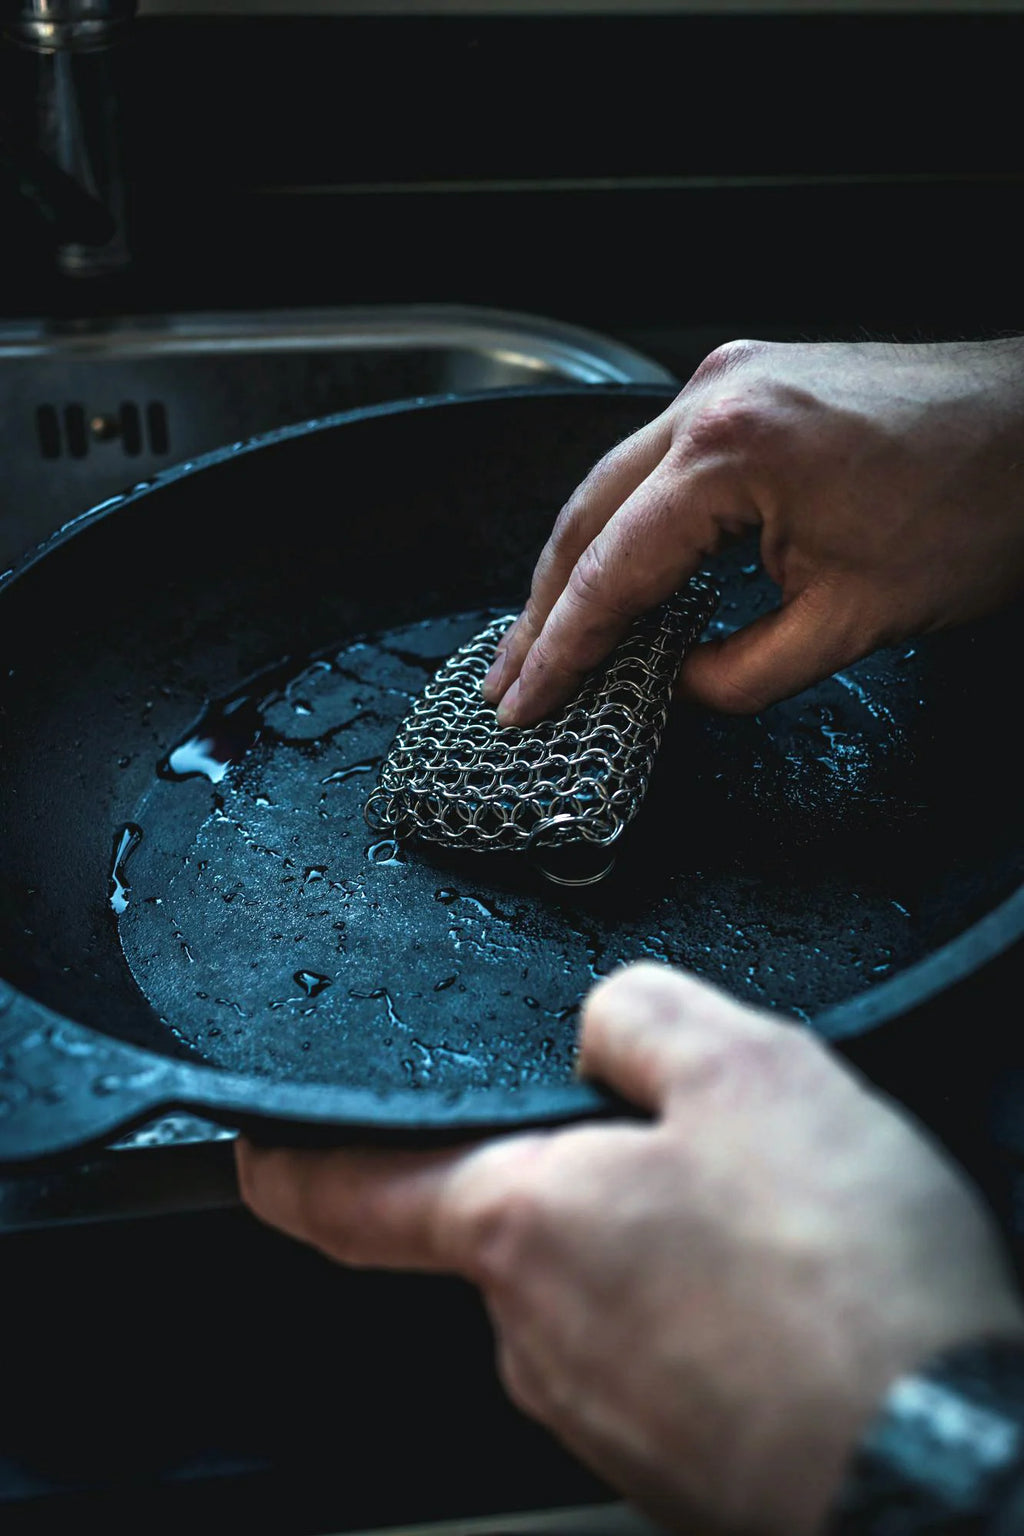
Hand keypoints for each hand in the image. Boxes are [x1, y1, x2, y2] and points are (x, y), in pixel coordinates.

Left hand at [235, 963, 1023, 1535]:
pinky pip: (654, 1354)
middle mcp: (535, 1338)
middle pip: (507, 1227)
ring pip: (592, 1290)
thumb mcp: (749, 1072)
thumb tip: (598, 1022)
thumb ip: (639, 1016)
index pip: (345, 1196)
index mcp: (521, 1228)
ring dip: (652, 1242)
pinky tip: (788, 1294)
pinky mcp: (669, 1465)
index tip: (255, 1143)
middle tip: (693, 1143)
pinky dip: (698, 1311)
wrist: (949, 1461)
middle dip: (576, 1173)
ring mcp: (601, 1415)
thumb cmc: (849, 1285)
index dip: (289, 1160)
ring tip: (768, 1223)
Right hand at [483, 337, 1023, 723]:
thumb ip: (743, 672)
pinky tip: (618, 567)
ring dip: (579, 560)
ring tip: (548, 633)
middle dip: (543, 605)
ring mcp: (729, 381)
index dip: (562, 649)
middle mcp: (711, 400)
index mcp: (728, 453)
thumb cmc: (978, 505)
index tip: (525, 702)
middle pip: (587, 516)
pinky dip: (630, 522)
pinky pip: (659, 461)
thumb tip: (678, 687)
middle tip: (510, 678)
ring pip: (615, 483)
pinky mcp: (751, 384)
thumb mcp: (852, 622)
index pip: (611, 570)